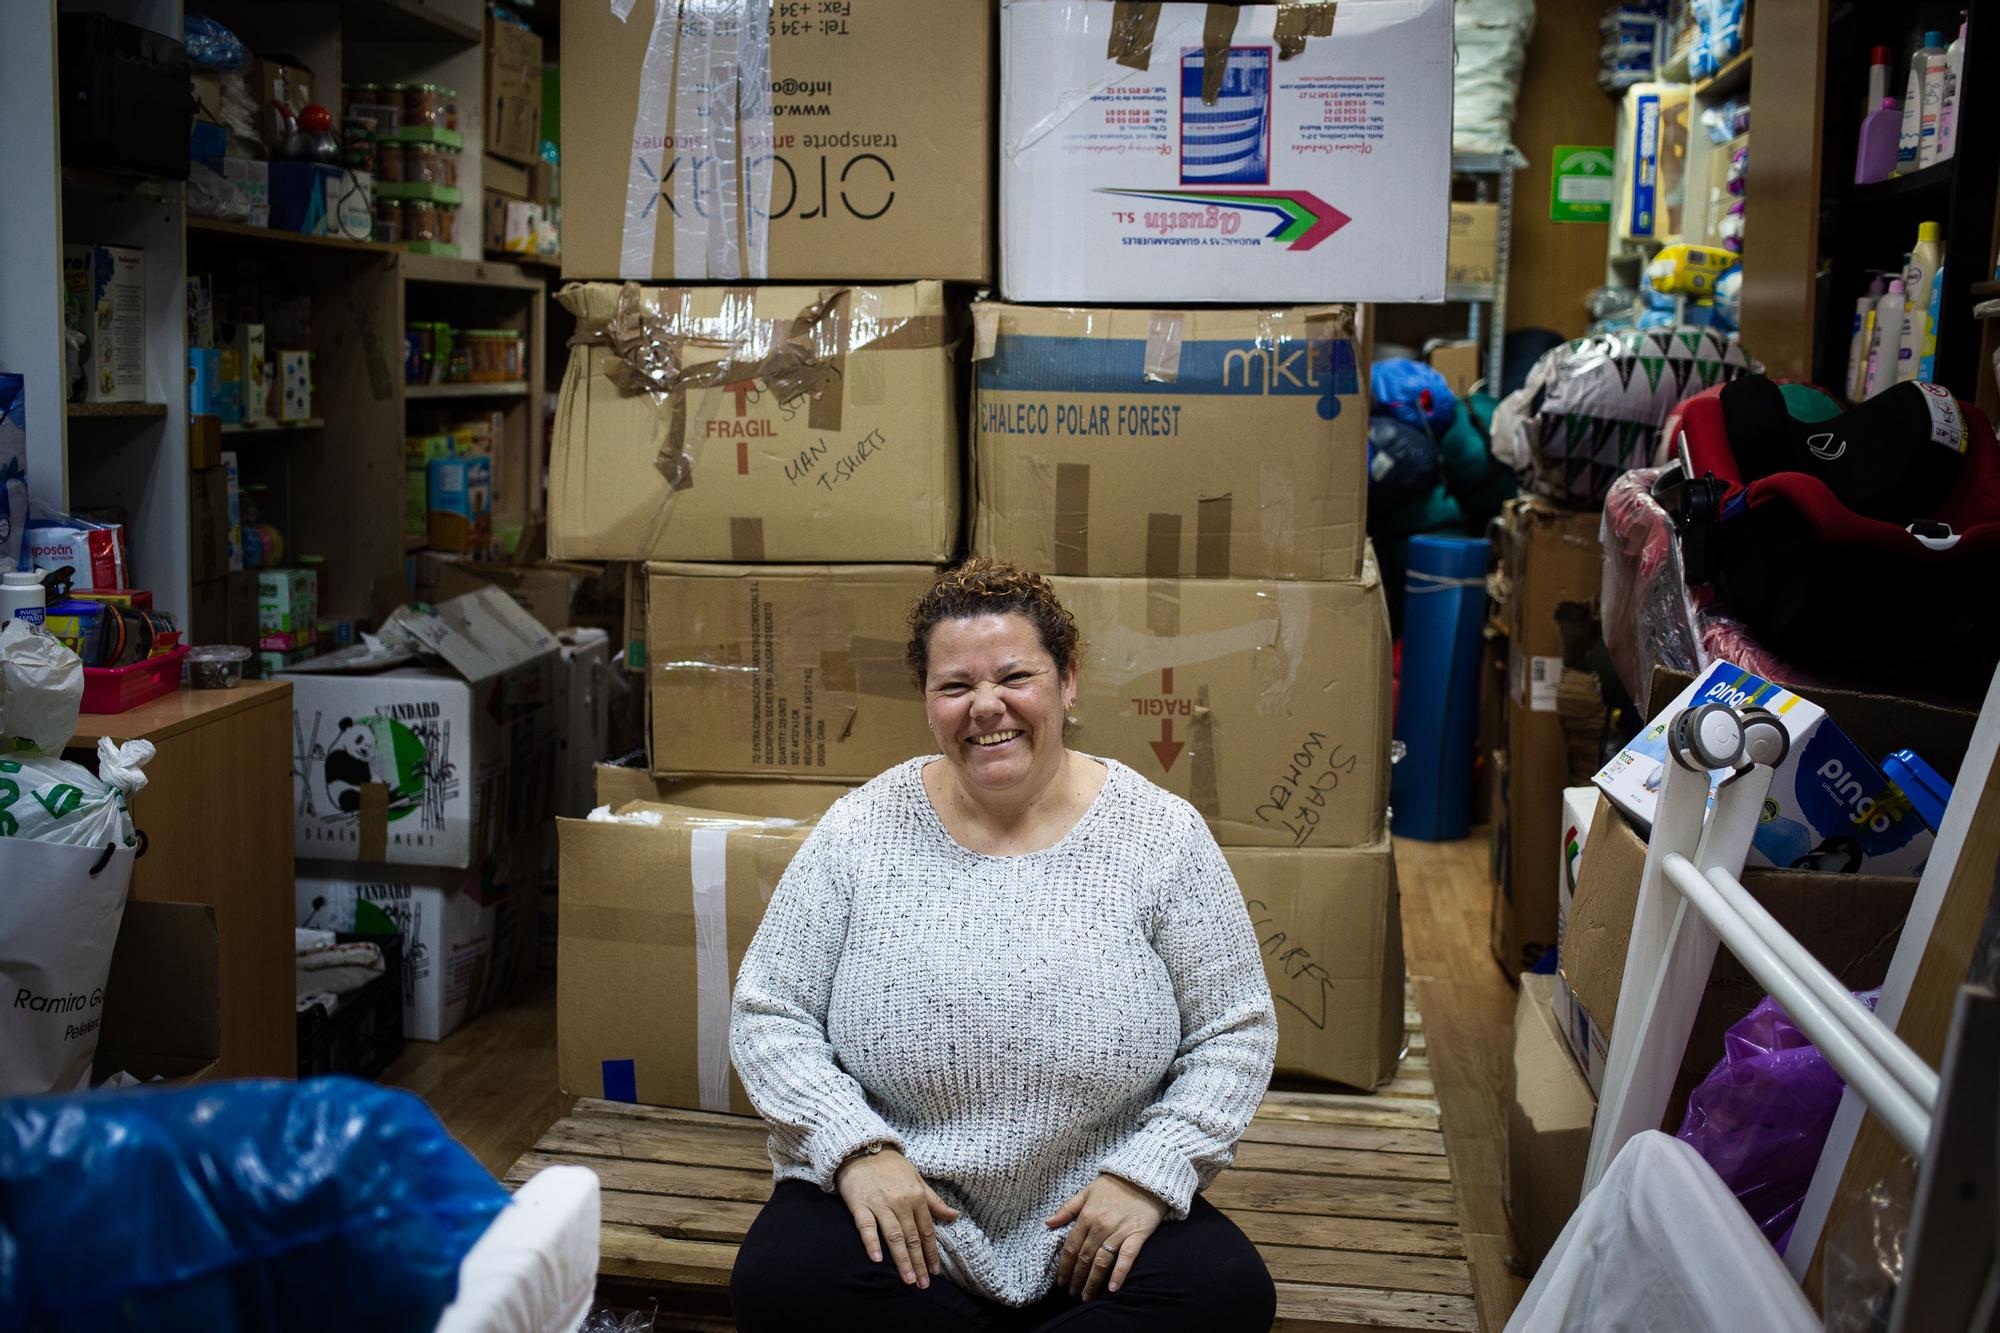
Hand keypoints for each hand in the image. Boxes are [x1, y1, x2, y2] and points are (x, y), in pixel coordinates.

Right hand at [835, 1147, 958, 1289]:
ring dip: (902, 1260)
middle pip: (912, 1238)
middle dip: (919, 1263)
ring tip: (908, 1280)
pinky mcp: (860, 1204)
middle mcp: (901, 1202)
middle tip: (923, 1284)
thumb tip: (955, 1216)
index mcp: (916, 1197)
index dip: (931, 1253)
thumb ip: (933, 1201)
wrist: (862, 1148)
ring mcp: (880, 1204)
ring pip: (894, 1236)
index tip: (935, 1272)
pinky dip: (872, 1243)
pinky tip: (877, 1259)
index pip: (927, 1231)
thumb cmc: (891, 1166)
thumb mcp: (917, 1179)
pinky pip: (866, 1227)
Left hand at [1046, 1174, 1166, 1299]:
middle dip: (1077, 1278)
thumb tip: (1048, 1223)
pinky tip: (1112, 1289)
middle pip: (1084, 1258)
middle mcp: (1101, 1225)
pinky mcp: (1137, 1234)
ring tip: (1087, 1297)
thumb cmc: (1114, 1185)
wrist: (1144, 1177)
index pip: (1071, 1247)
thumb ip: (1067, 1209)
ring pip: (1101, 1261)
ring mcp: (1119, 1231)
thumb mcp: (1086, 1192)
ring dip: (1092, 1282)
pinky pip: (1126, 1257)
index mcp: (1087, 1215)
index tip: (1060, 1281)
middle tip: (1073, 1294)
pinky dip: (1119, 1273)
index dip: (1064, 1266)